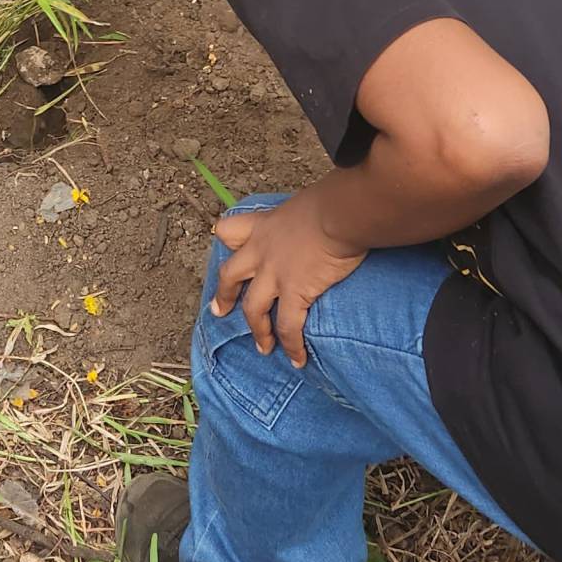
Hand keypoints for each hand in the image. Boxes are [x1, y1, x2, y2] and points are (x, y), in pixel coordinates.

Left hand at [210, 191, 365, 366]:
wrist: (340, 214)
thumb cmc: (332, 203)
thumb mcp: (306, 204)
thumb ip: (303, 218)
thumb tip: (323, 219)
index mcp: (263, 226)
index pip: (229, 230)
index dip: (226, 242)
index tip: (227, 253)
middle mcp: (261, 251)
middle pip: (230, 275)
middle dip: (225, 295)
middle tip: (220, 311)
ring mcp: (274, 274)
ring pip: (252, 309)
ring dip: (258, 331)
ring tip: (263, 347)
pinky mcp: (294, 293)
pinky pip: (288, 327)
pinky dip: (291, 346)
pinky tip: (298, 359)